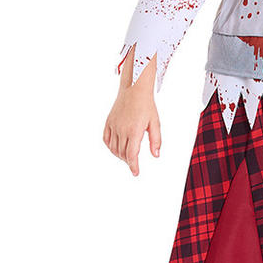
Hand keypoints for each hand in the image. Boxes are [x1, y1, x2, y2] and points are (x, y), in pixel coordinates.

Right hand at [103, 46, 160, 175]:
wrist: (134, 89)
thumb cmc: (147, 105)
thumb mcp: (155, 123)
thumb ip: (155, 140)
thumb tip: (156, 155)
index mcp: (134, 131)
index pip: (132, 155)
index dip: (133, 166)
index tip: (135, 173)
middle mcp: (122, 129)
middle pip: (122, 153)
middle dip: (128, 161)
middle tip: (134, 164)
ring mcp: (113, 126)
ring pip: (113, 148)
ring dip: (120, 155)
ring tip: (127, 157)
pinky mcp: (108, 122)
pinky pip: (106, 139)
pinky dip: (110, 146)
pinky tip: (116, 148)